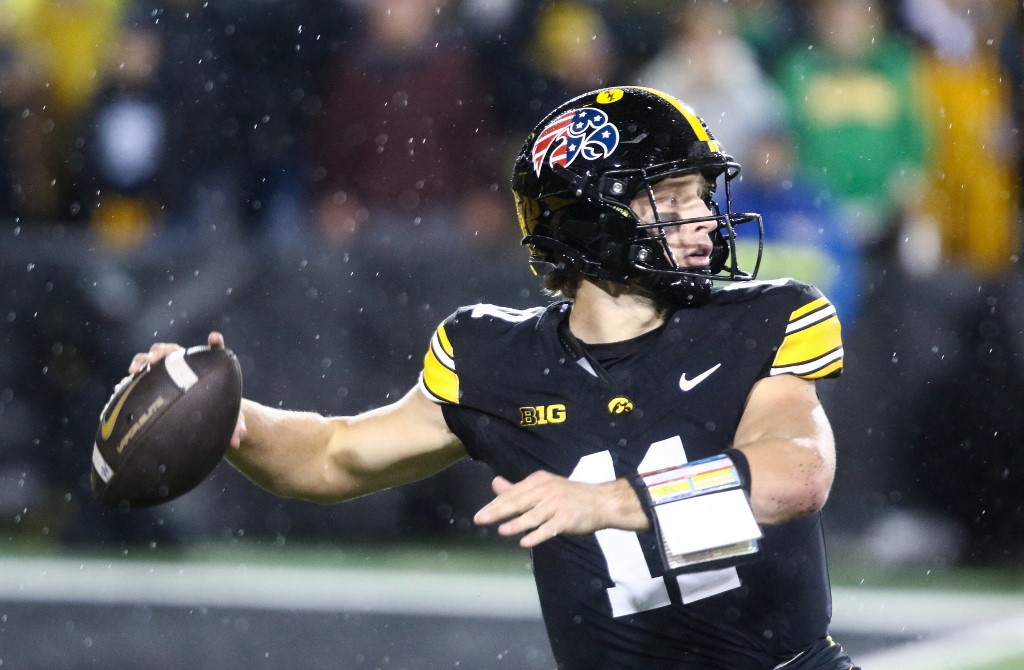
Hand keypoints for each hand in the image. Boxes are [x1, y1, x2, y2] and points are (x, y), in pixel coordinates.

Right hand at [128, 331, 246, 448]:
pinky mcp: (150, 383)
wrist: (199, 413)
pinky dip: (129, 383)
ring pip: (149, 361)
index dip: (215, 344)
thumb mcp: (227, 418)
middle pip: (171, 350)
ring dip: (140, 362)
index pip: (213, 351)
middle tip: (155, 358)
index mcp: (204, 366)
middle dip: (161, 351)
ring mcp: (163, 372)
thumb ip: (235, 426)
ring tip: (133, 371)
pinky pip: (138, 380)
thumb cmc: (215, 410)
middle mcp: (182, 364)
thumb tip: (237, 441)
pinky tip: (119, 391)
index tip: (215, 338)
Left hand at [473, 471, 647, 547]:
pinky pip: (548, 529)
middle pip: (518, 502)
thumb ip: (518, 489)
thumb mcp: (543, 487)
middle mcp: (546, 491)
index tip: (479, 513)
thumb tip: (495, 483)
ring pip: (532, 516)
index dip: (495, 504)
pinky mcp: (567, 519)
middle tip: (480, 519)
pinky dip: (536, 535)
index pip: (512, 493)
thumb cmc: (568, 496)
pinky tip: (524, 542)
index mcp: (538, 481)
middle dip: (498, 511)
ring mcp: (557, 505)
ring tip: (501, 530)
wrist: (601, 501)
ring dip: (516, 524)